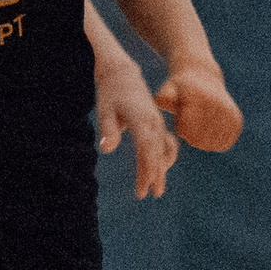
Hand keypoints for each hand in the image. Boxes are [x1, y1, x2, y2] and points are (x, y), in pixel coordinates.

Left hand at [95, 61, 178, 198]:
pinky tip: (161, 171)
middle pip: (157, 153)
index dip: (147, 170)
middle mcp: (153, 121)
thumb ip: (108, 130)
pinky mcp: (157, 123)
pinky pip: (166, 143)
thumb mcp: (104, 110)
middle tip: (150, 194)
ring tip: (158, 190)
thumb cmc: (110, 93)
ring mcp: (157, 122)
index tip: (143, 187)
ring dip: (162, 169)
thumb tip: (106, 150)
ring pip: (163, 150)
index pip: (147, 149)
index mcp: (141, 119)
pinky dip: (165, 157)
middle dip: (154, 174)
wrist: (122, 74)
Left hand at [155, 60, 241, 152]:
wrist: (204, 77)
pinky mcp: (237, 122)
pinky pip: (223, 145)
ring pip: (211, 144)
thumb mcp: (170, 88)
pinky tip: (209, 130)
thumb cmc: (181, 88)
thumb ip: (164, 96)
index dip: (180, 127)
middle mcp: (218, 105)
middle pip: (198, 139)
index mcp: (201, 98)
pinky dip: (214, 142)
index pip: (186, 129)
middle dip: (190, 135)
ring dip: (202, 141)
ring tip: (198, 125)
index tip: (180, 116)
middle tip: (189, 121)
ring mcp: (230, 114)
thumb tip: (161, 99)